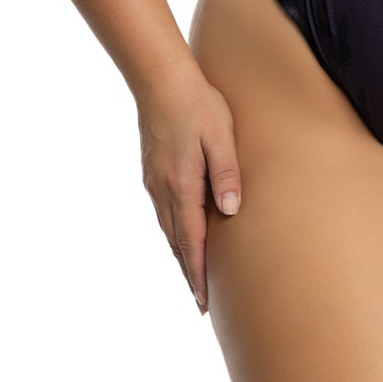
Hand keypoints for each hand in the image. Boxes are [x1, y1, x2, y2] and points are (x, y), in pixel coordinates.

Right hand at [135, 63, 242, 315]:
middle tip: (201, 303)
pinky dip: (173, 233)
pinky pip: (163, 212)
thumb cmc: (197, 103)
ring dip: (181, 255)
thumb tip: (231, 211)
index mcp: (181, 185)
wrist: (159, 78)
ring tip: (194, 276)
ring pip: (167, 229)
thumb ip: (226, 173)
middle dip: (189, 273)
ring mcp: (154, 181)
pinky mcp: (151, 171)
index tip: (204, 301)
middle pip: (176, 243)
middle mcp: (162, 189)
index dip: (198, 273)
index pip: (191, 241)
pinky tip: (181, 235)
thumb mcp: (220, 135)